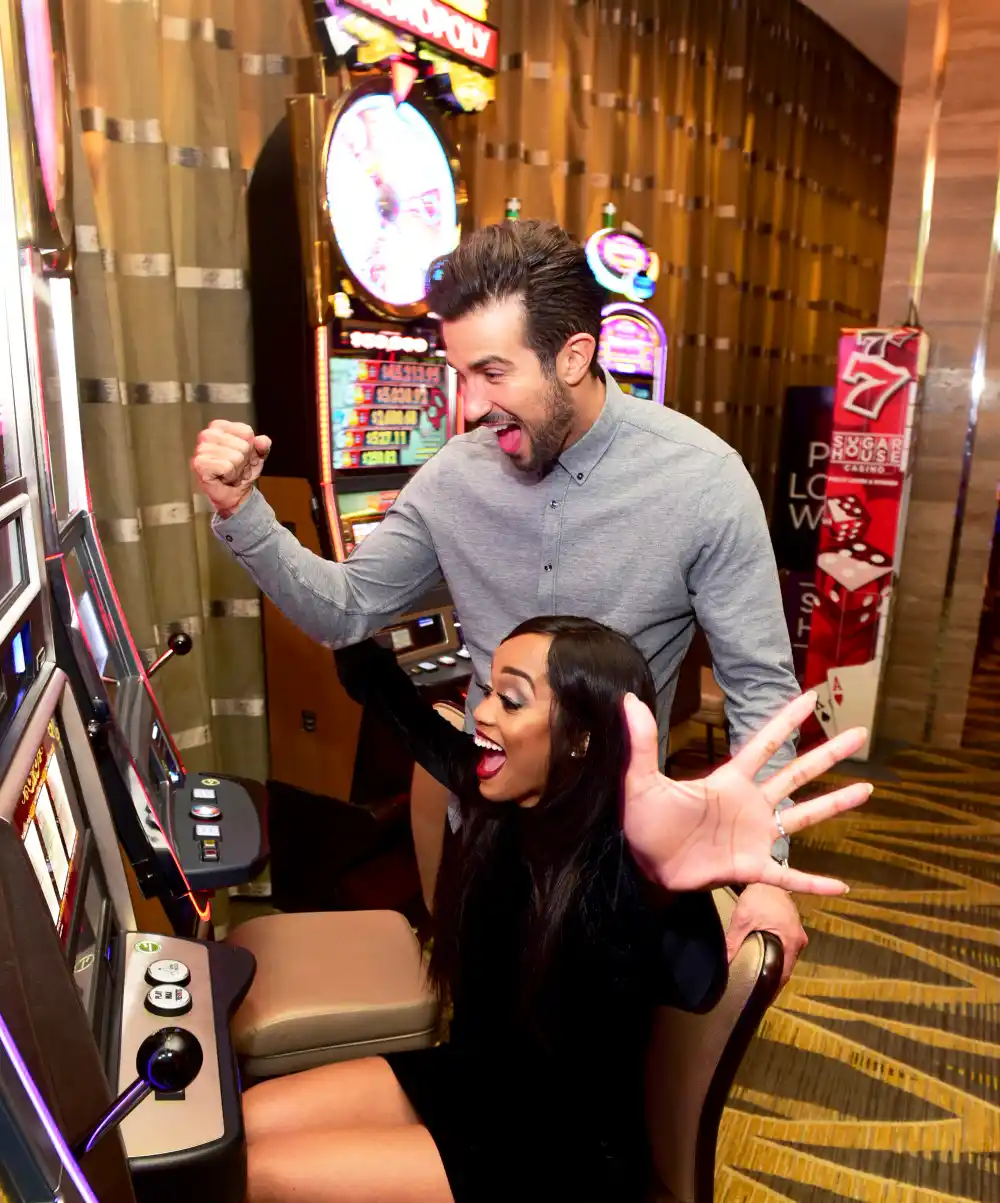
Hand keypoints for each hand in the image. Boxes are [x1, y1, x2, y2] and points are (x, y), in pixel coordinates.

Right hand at [191, 420, 271, 516]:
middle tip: (235, 467)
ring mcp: (201, 449)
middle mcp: (207, 434)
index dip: (250, 447)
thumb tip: (262, 441)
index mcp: (219, 426)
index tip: (242, 456)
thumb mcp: (258, 455)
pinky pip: (227, 467)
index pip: (246, 432)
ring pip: (236, 457)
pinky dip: (230, 475)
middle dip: (244, 460)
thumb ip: (263, 445)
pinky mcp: (199, 464)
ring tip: (229, 472)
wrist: (234, 493)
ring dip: (237, 470)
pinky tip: (223, 477)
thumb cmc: (241, 471)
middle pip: (243, 446)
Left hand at [621, 689, 871, 894]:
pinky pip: (789, 877)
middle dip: (828, 754)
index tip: (810, 695)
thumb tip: (628, 699)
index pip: (764, 742)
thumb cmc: (641, 822)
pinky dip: (814, 883)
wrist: (641, 866)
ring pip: (803, 817)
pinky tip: (842, 888)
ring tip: (867, 790)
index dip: (786, 719)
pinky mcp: (751, 869)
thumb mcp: (640, 781)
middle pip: (797, 773)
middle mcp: (750, 804)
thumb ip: (642, 742)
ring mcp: (754, 837)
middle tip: (860, 734)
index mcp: (728, 780)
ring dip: (835, 804)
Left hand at [725, 883, 807, 988]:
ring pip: (786, 957)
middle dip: (773, 978)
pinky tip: (764, 956)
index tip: (762, 998)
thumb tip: (724, 961)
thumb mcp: (742, 919)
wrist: (770, 874)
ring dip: (775, 965)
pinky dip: (777, 953)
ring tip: (759, 976)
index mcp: (790, 942)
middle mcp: (798, 940)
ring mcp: (797, 933)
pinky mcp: (792, 926)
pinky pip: (786, 946)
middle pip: (786, 967)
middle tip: (757, 989)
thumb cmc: (758, 896)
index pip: (784, 974)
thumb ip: (733, 941)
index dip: (773, 988)